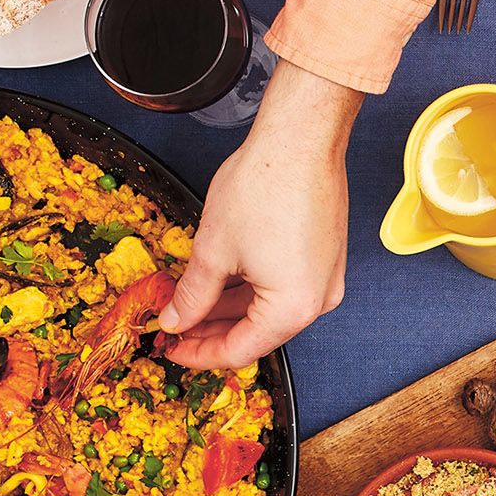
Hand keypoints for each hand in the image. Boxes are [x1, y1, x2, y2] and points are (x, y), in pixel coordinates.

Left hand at [161, 64, 360, 367]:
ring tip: (190, 300)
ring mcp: (326, 280)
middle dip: (212, 331)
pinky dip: (251, 290)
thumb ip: (192, 295)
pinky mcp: (325, 259)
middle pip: (257, 333)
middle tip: (174, 326)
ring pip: (269, 310)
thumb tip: (176, 320)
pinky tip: (221, 280)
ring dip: (229, 309)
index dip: (198, 354)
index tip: (169, 348)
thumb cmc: (264, 188)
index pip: (238, 351)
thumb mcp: (213, 249)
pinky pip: (284, 288)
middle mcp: (317, 302)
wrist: (300, 141)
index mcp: (292, 310)